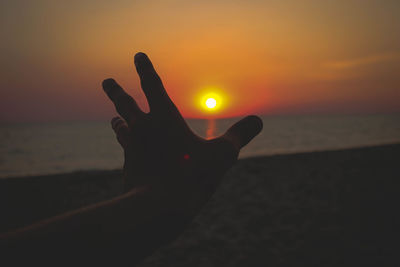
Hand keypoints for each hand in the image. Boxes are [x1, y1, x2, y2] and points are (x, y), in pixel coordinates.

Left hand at [102, 52, 261, 212]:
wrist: (156, 209)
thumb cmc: (191, 178)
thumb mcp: (222, 156)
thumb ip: (240, 136)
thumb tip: (258, 121)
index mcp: (164, 118)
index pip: (152, 85)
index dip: (145, 68)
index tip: (138, 55)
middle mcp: (143, 129)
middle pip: (125, 103)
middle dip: (116, 91)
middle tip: (106, 82)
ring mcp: (133, 148)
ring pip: (121, 127)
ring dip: (118, 120)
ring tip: (115, 118)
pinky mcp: (129, 167)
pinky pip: (126, 150)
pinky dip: (126, 145)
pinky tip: (128, 151)